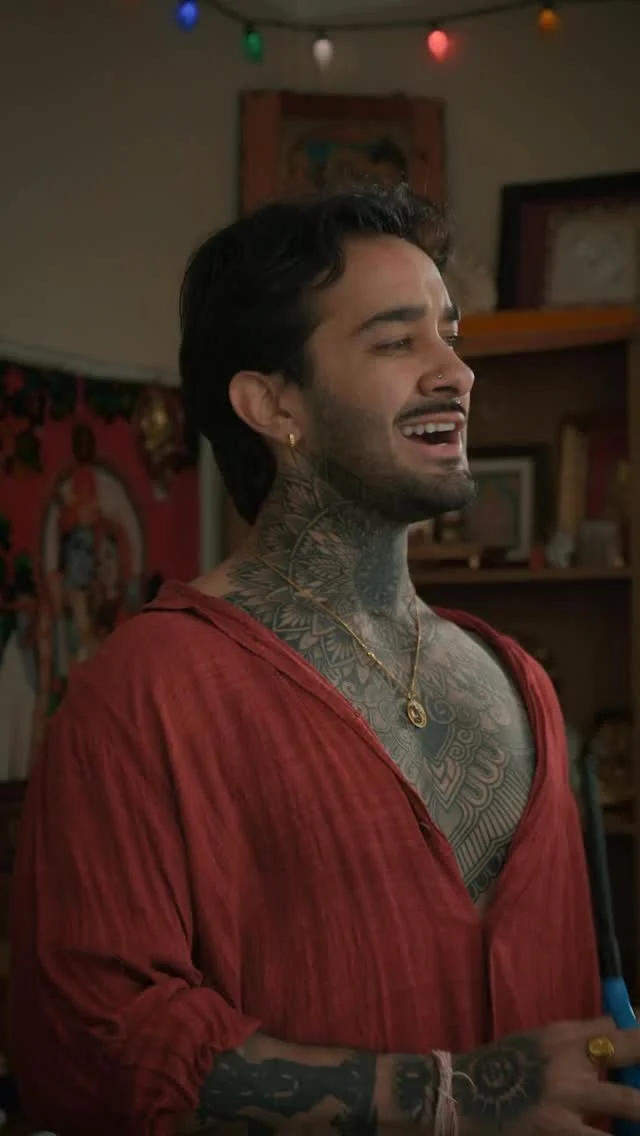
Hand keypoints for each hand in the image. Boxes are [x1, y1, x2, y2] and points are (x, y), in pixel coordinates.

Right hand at [452, 1016, 639, 1134]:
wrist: (460, 1095)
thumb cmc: (502, 1066)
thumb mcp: (538, 1041)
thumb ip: (578, 1036)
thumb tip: (618, 1027)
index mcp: (564, 1039)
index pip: (618, 1034)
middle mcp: (568, 1069)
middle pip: (630, 1075)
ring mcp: (563, 1106)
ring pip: (626, 1108)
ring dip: (636, 1114)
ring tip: (638, 1118)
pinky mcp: (555, 1134)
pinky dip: (608, 1135)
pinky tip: (616, 1133)